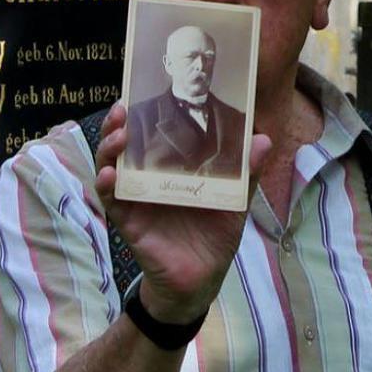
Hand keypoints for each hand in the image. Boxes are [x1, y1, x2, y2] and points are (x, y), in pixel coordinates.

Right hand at [91, 102, 272, 323]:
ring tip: (117, 135)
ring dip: (109, 148)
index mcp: (172, 167)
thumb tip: (263, 138)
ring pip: (112, 166)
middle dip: (118, 124)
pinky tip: (110, 175)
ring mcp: (136, 198)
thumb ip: (246, 172)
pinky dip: (108, 187)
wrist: (202, 280)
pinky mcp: (129, 221)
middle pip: (125, 144)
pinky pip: (113, 202)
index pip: (152, 133)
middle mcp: (148, 178)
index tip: (142, 90)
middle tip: (122, 107)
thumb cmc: (215, 235)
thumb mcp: (235, 201)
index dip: (143, 112)